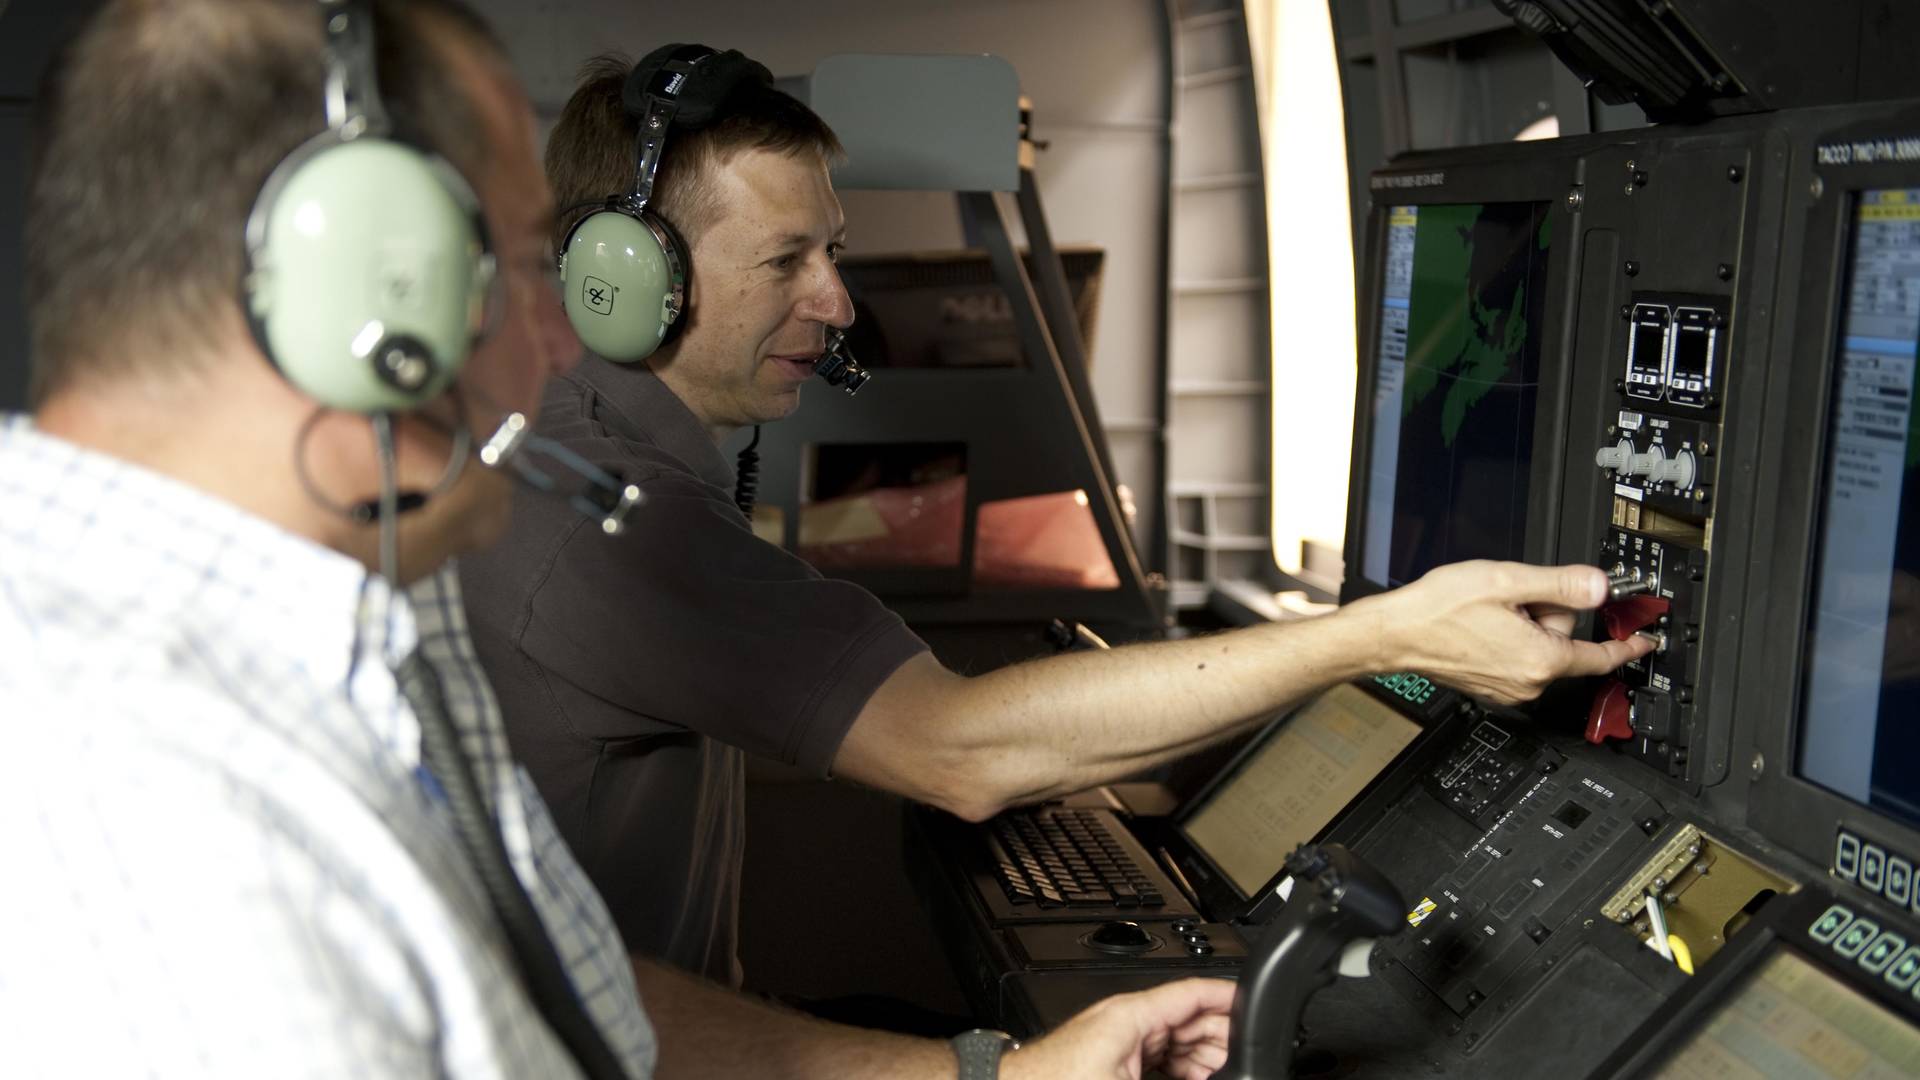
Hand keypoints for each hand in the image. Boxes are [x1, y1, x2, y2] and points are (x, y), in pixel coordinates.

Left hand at [1000, 978, 1232, 1079]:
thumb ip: (1176, 1073)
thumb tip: (1204, 1073)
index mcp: (1132, 1015)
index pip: (1193, 992)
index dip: (1230, 999)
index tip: (1258, 1009)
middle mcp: (1127, 1021)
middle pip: (1190, 1020)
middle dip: (1222, 1040)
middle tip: (1246, 1061)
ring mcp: (1120, 1040)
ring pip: (1176, 1042)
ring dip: (1203, 1060)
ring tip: (1224, 1075)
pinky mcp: (1114, 1059)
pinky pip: (1159, 1058)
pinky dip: (1180, 1070)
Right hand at [1351, 560, 1652, 705]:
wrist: (1393, 634)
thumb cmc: (1437, 611)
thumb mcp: (1507, 580)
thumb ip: (1562, 583)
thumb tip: (1600, 586)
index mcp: (1541, 659)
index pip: (1601, 655)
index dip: (1628, 644)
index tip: (1646, 640)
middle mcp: (1528, 682)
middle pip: (1563, 642)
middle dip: (1547, 614)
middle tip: (1512, 597)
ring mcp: (1508, 688)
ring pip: (1538, 649)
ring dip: (1524, 625)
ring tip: (1486, 612)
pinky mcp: (1490, 687)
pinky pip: (1516, 658)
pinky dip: (1507, 638)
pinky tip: (1479, 625)